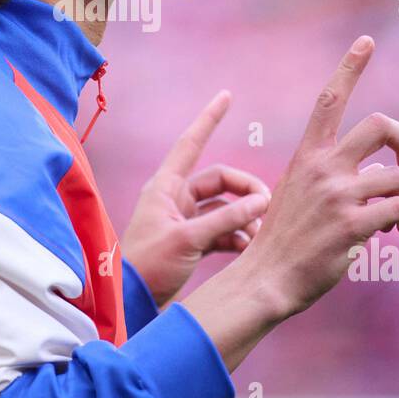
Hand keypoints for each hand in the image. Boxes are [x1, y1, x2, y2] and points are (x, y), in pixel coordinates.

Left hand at [121, 90, 271, 309]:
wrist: (130, 301)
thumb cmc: (148, 266)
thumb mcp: (188, 240)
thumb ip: (226, 219)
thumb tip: (261, 202)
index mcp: (166, 187)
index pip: (192, 143)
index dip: (209, 119)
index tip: (226, 96)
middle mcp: (174, 199)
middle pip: (219, 181)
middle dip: (246, 190)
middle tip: (268, 206)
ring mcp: (183, 220)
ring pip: (223, 207)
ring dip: (244, 217)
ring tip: (262, 232)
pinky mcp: (190, 242)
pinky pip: (220, 229)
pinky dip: (236, 235)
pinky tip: (250, 247)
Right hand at [240, 35, 398, 319]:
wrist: (266, 278)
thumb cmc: (282, 240)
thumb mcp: (296, 194)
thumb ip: (331, 178)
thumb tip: (377, 179)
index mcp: (306, 156)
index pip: (329, 100)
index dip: (349, 67)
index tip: (366, 42)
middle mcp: (322, 167)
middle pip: (379, 126)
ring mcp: (338, 194)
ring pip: (395, 178)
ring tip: (395, 220)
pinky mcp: (354, 223)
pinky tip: (398, 234)